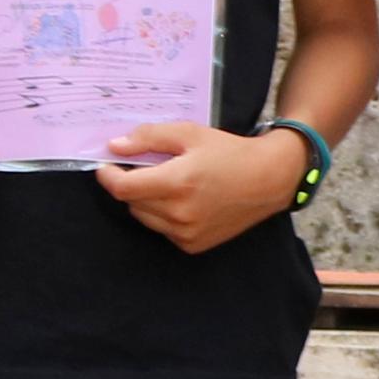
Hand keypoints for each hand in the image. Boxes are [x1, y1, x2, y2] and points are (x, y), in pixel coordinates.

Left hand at [97, 122, 307, 253]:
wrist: (270, 179)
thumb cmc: (230, 153)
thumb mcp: (190, 133)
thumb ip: (148, 138)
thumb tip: (113, 147)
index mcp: (178, 183)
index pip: (122, 188)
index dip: (108, 175)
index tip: (107, 165)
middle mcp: (180, 213)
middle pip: (131, 201)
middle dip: (133, 183)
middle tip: (151, 168)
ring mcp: (186, 233)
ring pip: (143, 217)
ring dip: (147, 201)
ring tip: (171, 185)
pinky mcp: (193, 245)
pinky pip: (162, 229)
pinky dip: (164, 215)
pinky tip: (185, 202)